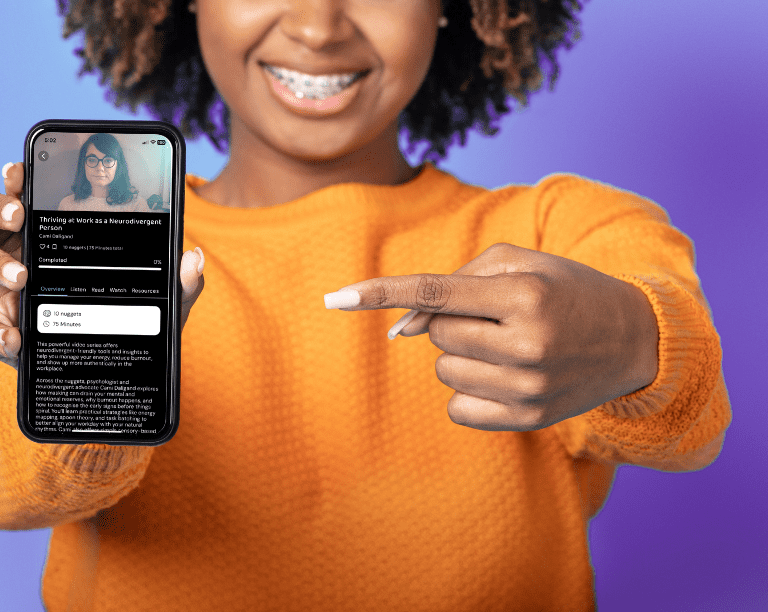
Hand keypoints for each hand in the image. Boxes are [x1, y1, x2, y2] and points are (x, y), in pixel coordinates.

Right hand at [0, 163, 205, 368]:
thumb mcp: (165, 298)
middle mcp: (18, 246)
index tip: (21, 170)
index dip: (14, 174)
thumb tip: (193, 260)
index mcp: (51, 227)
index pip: (22, 189)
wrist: (116, 368)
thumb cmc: (133, 315)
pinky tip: (18, 338)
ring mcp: (4, 285)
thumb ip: (181, 281)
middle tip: (18, 216)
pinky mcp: (3, 326)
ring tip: (23, 277)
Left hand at [324, 243, 658, 430]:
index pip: (436, 291)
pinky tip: (507, 377)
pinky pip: (458, 407)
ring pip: (445, 371)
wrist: (635, 340)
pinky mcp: (529, 422)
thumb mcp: (519, 265)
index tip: (334, 298)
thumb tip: (399, 330)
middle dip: (453, 321)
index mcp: (524, 295)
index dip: (382, 292)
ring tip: (509, 346)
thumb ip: (453, 283)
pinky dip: (470, 389)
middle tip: (497, 317)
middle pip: (436, 334)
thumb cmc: (565, 290)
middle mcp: (527, 344)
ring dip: (462, 355)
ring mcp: (529, 389)